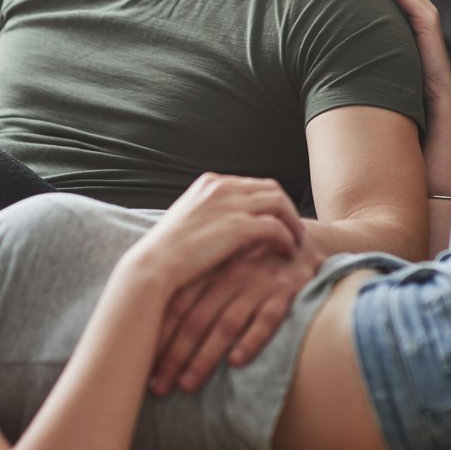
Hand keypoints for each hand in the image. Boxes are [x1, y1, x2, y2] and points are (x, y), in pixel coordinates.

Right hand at [127, 173, 302, 292]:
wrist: (154, 266)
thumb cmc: (170, 252)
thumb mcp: (190, 220)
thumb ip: (213, 214)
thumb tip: (232, 223)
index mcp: (210, 183)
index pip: (253, 184)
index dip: (270, 202)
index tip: (277, 220)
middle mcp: (222, 187)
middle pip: (272, 189)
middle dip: (287, 209)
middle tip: (294, 231)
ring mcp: (231, 205)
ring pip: (280, 204)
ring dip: (292, 223)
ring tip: (296, 242)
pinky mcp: (238, 227)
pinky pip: (276, 227)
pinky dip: (286, 238)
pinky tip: (286, 252)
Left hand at [148, 234, 322, 395]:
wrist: (304, 242)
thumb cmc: (253, 261)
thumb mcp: (223, 265)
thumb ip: (196, 287)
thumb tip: (153, 320)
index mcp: (210, 269)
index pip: (176, 306)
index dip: (157, 336)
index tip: (142, 366)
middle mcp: (230, 276)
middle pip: (196, 319)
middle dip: (174, 355)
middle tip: (159, 386)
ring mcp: (257, 284)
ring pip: (226, 324)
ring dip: (205, 356)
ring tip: (187, 384)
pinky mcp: (284, 292)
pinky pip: (268, 318)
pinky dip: (252, 340)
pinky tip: (236, 362)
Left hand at [357, 0, 450, 194]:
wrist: (435, 195)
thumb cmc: (405, 170)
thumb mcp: (376, 126)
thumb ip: (361, 107)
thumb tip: (322, 100)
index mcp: (416, 71)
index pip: (402, 20)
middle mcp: (429, 63)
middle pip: (411, 4)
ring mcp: (436, 65)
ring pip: (417, 5)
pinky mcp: (438, 72)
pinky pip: (420, 22)